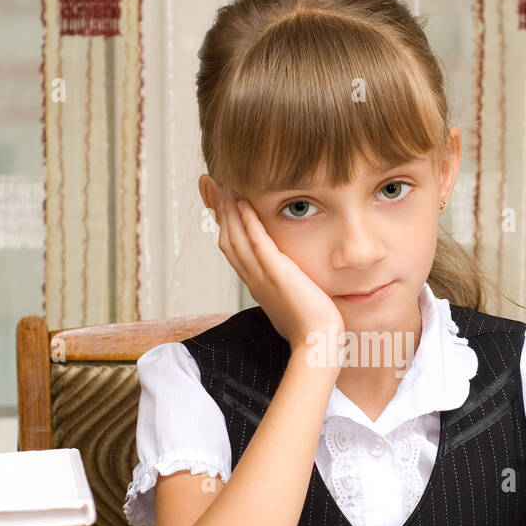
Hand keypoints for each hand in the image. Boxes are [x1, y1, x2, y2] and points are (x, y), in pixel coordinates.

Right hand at [214, 186, 344, 358]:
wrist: (317, 343)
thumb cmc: (311, 327)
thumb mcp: (291, 300)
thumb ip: (284, 285)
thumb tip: (287, 279)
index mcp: (256, 284)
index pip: (233, 247)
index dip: (222, 221)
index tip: (217, 199)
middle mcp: (253, 279)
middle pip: (226, 239)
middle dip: (216, 209)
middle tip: (208, 182)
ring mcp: (262, 277)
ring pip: (236, 239)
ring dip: (227, 210)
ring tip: (221, 184)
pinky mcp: (277, 275)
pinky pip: (258, 245)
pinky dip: (249, 224)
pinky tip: (243, 204)